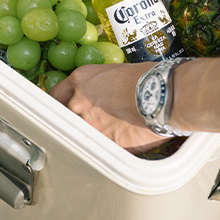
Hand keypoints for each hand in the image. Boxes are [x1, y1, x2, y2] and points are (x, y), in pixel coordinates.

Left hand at [49, 62, 168, 153]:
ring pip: (86, 133)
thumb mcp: (116, 72)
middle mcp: (80, 103)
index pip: (56, 94)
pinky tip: (130, 136)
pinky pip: (106, 147)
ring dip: (99, 132)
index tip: (64, 107)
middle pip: (67, 116)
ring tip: (119, 127)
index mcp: (81, 80)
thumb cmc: (147, 78)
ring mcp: (91, 125)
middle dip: (79, 119)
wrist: (163, 95)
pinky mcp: (106, 143)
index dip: (61, 102)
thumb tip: (103, 95)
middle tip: (98, 119)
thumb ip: (100, 86)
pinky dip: (115, 144)